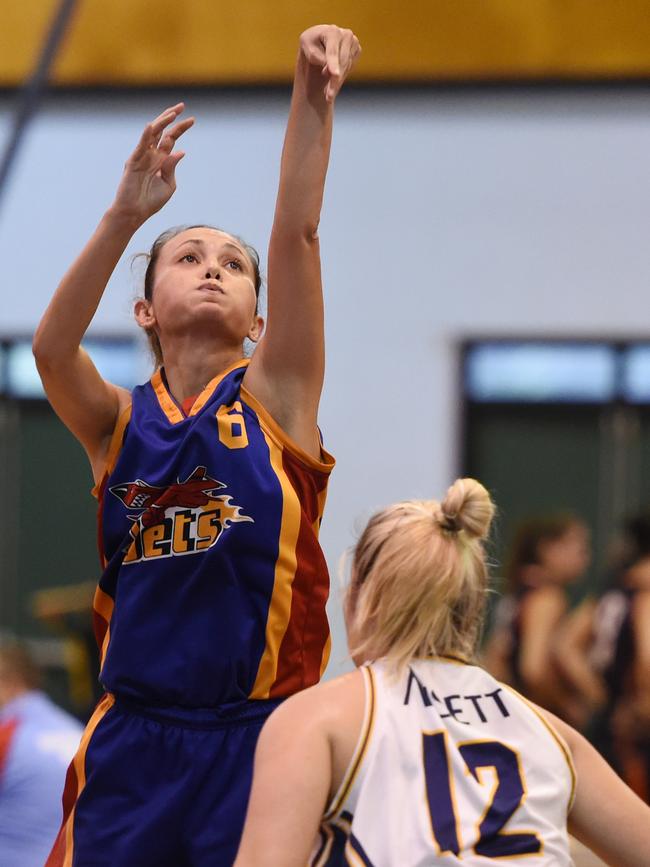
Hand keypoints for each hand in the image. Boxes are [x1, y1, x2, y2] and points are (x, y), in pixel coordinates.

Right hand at [111, 103, 193, 224]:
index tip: (192, 119)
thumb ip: (172, 168)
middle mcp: (151, 154)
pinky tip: (150, 126)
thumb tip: (180, 151)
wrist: (135, 212)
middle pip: (161, 131)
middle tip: (182, 106)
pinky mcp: (133, 162)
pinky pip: (140, 147)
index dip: (180, 128)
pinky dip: (145, 137)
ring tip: (172, 114)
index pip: (171, 138)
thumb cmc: (151, 201)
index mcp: (161, 159)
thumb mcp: (168, 184)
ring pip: (152, 135)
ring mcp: (141, 156)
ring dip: (161, 123)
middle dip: (171, 117)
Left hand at [299, 25, 360, 102]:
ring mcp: (353, 42)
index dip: (333, 64)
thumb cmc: (311, 44)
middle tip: (328, 96)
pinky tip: (334, 77)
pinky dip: (342, 76)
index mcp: (331, 31)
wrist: (320, 41)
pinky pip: (350, 68)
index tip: (335, 75)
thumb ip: (318, 58)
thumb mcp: (308, 50)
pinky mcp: (357, 50)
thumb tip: (332, 71)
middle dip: (334, 80)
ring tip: (327, 91)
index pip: (332, 52)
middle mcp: (345, 34)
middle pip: (341, 63)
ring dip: (337, 82)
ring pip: (346, 68)